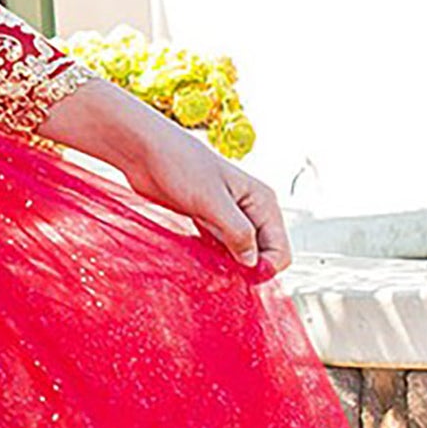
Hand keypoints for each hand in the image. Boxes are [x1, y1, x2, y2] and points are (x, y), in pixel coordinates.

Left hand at [110, 112, 290, 278]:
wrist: (145, 151)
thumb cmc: (178, 162)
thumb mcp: (211, 200)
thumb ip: (236, 232)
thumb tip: (253, 262)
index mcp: (262, 201)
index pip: (280, 250)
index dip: (263, 269)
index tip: (238, 276)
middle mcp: (250, 210)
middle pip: (262, 256)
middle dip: (244, 270)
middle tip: (218, 275)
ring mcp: (229, 217)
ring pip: (240, 256)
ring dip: (226, 267)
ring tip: (206, 267)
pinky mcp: (208, 222)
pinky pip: (219, 251)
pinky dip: (212, 260)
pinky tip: (197, 259)